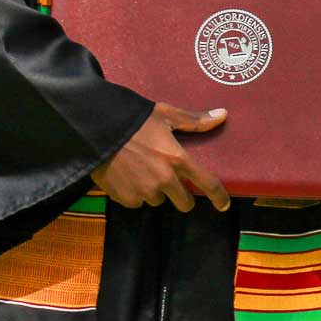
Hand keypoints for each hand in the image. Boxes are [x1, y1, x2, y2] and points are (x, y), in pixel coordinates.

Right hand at [92, 102, 230, 213]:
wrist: (97, 131)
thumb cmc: (134, 120)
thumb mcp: (165, 115)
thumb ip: (194, 121)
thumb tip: (223, 115)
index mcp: (177, 159)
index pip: (206, 183)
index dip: (218, 196)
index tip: (223, 205)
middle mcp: (164, 180)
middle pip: (183, 202)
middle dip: (180, 194)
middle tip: (170, 180)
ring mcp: (144, 192)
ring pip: (158, 200)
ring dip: (155, 191)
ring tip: (142, 170)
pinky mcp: (126, 199)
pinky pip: (137, 201)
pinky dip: (135, 193)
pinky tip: (127, 176)